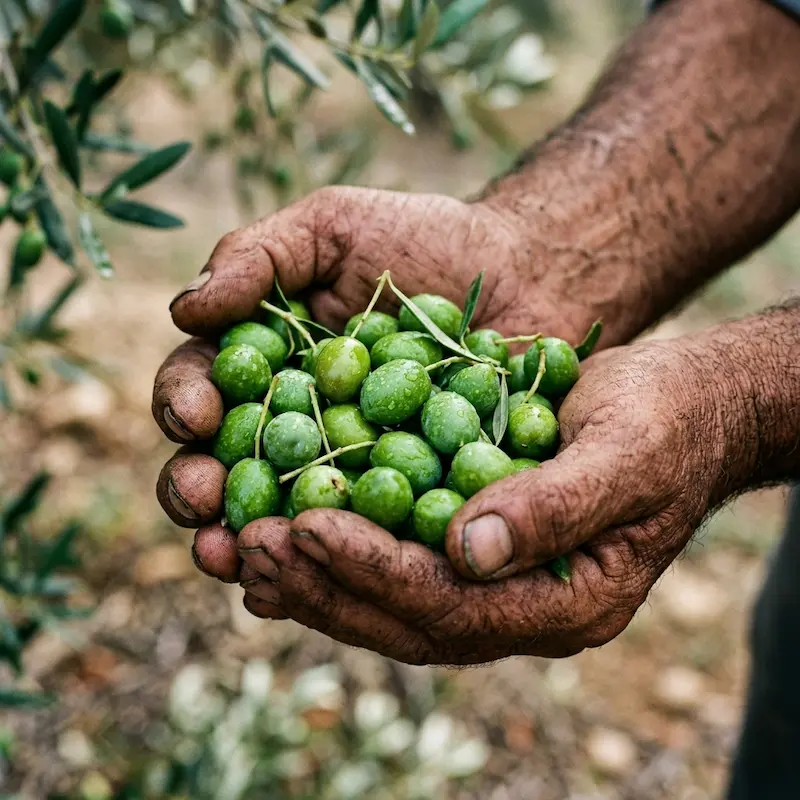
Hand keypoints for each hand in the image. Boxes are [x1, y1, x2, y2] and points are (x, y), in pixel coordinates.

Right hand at [153, 186, 597, 527]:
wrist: (526, 272)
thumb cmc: (424, 239)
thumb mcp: (334, 227)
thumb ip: (259, 257)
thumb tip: (185, 310)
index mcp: (265, 365)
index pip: (204, 390)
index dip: (187, 402)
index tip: (195, 414)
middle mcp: (296, 425)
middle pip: (230, 468)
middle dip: (202, 489)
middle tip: (201, 502)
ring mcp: (350, 470)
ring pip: (288, 517)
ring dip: (255, 543)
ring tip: (239, 559)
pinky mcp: (407, 502)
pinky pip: (366, 539)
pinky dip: (337, 565)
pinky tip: (316, 585)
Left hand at [197, 331, 751, 663]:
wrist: (682, 409)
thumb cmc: (666, 424)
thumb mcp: (628, 454)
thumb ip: (558, 506)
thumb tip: (469, 551)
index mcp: (566, 604)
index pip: (453, 607)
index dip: (375, 569)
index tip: (305, 525)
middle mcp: (521, 609)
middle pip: (405, 619)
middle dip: (322, 584)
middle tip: (246, 547)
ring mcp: (495, 584)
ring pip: (387, 602)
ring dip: (312, 576)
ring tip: (240, 546)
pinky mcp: (472, 548)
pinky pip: (392, 562)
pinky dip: (334, 552)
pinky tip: (281, 531)